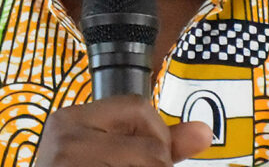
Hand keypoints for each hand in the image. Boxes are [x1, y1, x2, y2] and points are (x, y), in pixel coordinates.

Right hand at [35, 95, 212, 165]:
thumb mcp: (112, 155)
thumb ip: (158, 144)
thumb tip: (204, 132)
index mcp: (70, 119)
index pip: (138, 107)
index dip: (156, 136)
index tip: (149, 158)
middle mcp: (64, 135)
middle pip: (148, 146)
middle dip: (154, 166)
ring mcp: (64, 161)